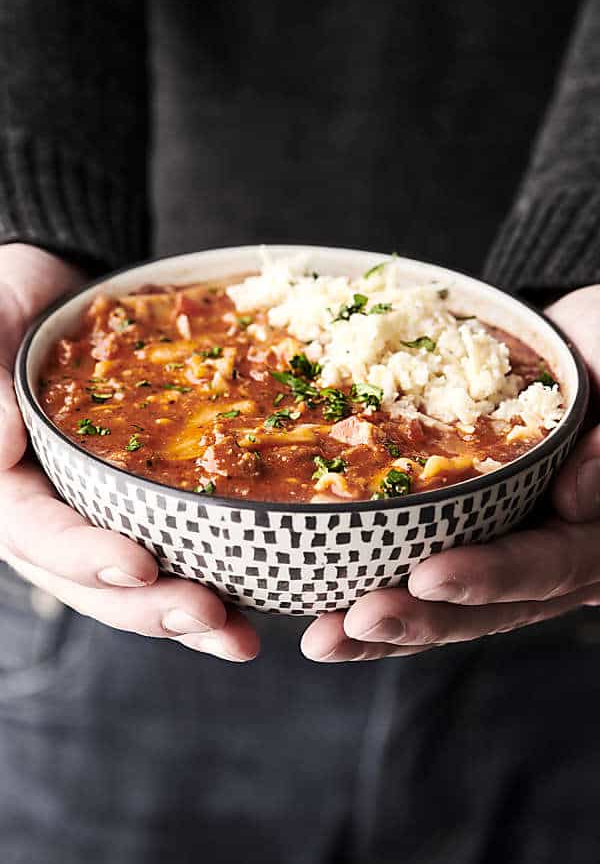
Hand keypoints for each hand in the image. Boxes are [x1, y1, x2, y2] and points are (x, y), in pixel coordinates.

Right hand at [0, 245, 258, 662]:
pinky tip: (250, 595)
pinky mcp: (135, 497)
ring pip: (134, 581)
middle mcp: (48, 511)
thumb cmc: (3, 308)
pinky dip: (207, 569)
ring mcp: (94, 509)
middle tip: (211, 617)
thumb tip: (1, 444)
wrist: (51, 295)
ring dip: (185, 611)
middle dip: (151, 607)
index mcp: (5, 487)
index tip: (140, 567)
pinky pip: (169, 540)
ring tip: (239, 635)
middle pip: (92, 581)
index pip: (38, 536)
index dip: (85, 558)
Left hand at [302, 286, 599, 662]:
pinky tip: (324, 598)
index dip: (490, 577)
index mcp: (598, 530)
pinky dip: (377, 578)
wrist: (582, 346)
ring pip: (450, 601)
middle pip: (489, 607)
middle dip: (418, 619)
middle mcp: (554, 549)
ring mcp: (509, 541)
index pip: (549, 565)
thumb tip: (578, 494)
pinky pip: (425, 562)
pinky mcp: (471, 525)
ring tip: (324, 636)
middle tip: (352, 623)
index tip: (427, 577)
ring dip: (385, 621)